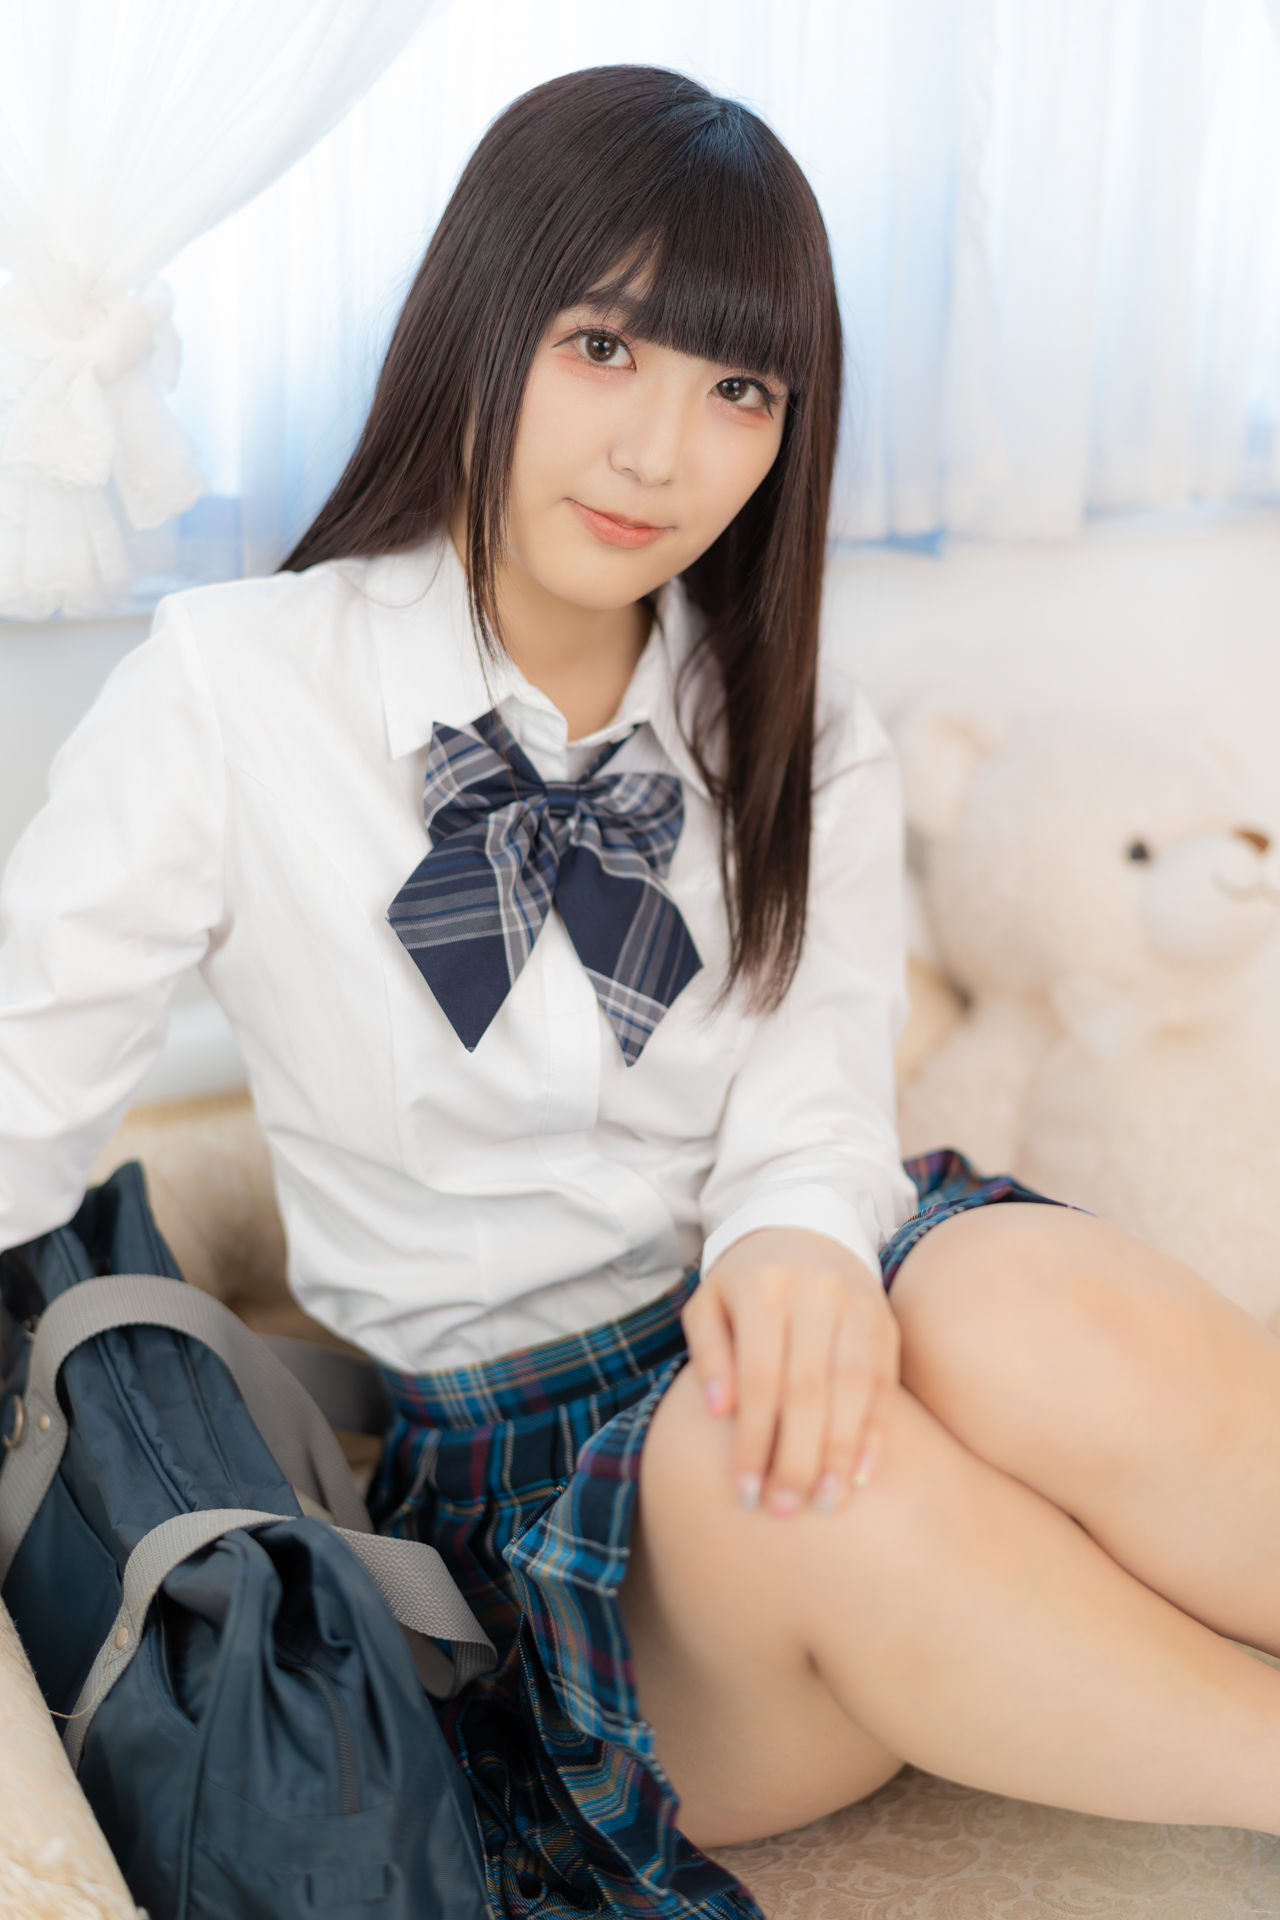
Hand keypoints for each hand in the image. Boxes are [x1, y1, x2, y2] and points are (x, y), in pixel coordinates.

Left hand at [681, 1226, 898, 1515]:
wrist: (805, 1225)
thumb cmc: (744, 1282)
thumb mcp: (708, 1304)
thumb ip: (709, 1354)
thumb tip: (720, 1413)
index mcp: (764, 1289)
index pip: (761, 1379)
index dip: (755, 1441)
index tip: (746, 1492)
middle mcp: (816, 1295)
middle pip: (810, 1390)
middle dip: (798, 1458)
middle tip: (784, 1508)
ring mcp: (858, 1307)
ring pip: (855, 1389)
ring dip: (841, 1453)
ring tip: (827, 1503)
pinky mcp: (885, 1322)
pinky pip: (885, 1383)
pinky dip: (876, 1431)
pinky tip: (862, 1473)